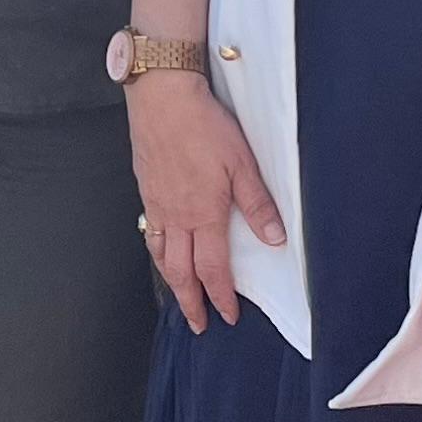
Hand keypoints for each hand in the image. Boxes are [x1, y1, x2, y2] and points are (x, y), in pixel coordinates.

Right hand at [130, 73, 282, 333]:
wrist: (163, 97)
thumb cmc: (203, 125)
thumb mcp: (243, 163)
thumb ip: (258, 204)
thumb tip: (274, 238)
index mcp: (203, 214)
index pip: (212, 269)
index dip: (221, 296)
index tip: (227, 315)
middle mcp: (176, 216)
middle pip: (180, 272)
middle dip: (191, 302)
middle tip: (198, 324)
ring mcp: (157, 204)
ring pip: (161, 255)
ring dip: (171, 282)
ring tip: (179, 297)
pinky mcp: (146, 189)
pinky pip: (149, 232)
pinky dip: (156, 252)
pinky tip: (161, 252)